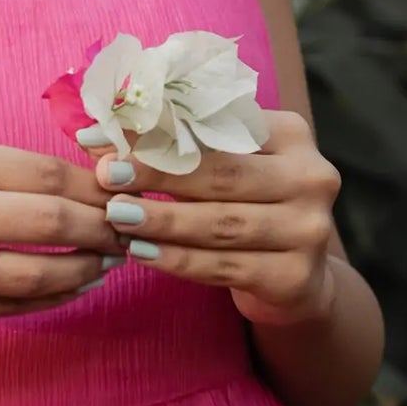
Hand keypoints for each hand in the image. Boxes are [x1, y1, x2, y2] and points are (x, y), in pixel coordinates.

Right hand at [0, 134, 125, 324]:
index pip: (45, 175)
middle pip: (51, 223)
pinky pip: (4, 309)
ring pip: (34, 276)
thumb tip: (80, 181)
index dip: (96, 188)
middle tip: (130, 230)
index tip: (125, 192)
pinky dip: (47, 300)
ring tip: (107, 263)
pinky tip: (69, 288)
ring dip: (84, 271)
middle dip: (103, 229)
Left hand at [82, 109, 340, 326]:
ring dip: (163, 220)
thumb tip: (95, 135)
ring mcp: (309, 229)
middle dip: (156, 175)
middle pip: (223, 174)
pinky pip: (226, 267)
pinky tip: (142, 253)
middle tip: (105, 177)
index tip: (102, 138)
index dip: (157, 134)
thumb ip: (171, 147)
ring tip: (116, 217)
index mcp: (292, 134)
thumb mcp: (223, 167)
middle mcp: (311, 177)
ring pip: (222, 224)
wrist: (296, 276)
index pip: (216, 129)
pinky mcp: (296, 276)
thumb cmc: (247, 206)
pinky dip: (179, 260)